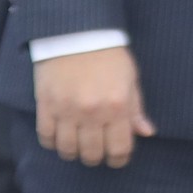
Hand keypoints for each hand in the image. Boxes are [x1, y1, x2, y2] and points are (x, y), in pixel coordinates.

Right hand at [33, 45, 151, 165]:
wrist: (76, 32)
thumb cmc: (109, 56)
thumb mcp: (130, 80)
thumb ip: (136, 109)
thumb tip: (146, 133)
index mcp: (117, 107)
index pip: (119, 148)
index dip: (119, 159)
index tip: (118, 159)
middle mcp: (91, 112)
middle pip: (92, 154)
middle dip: (97, 158)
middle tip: (98, 152)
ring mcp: (66, 110)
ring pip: (67, 149)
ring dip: (74, 153)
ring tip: (78, 146)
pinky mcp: (45, 105)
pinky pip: (46, 137)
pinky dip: (52, 143)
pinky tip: (60, 138)